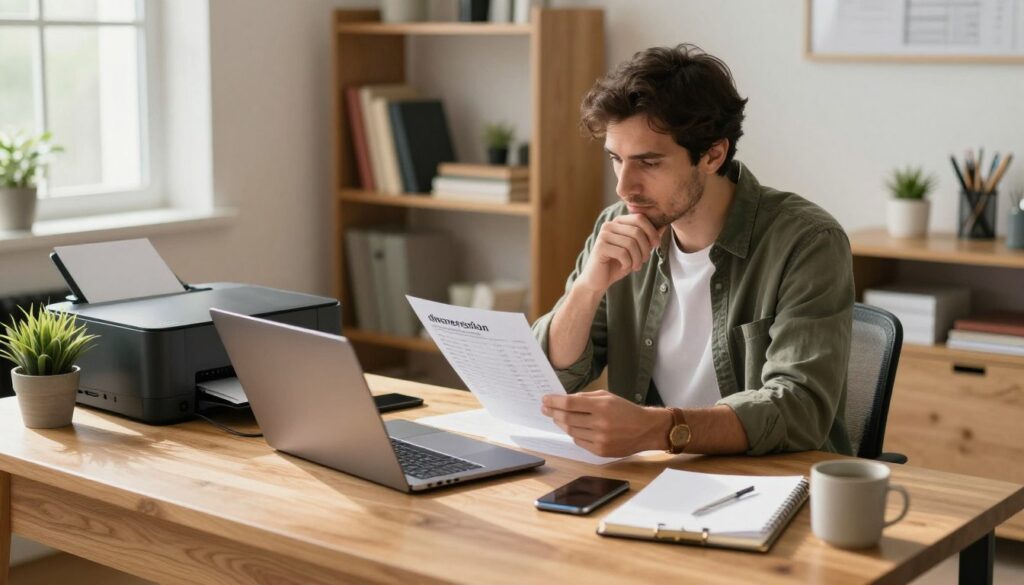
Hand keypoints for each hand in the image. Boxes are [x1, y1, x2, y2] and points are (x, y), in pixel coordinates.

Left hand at [541, 390, 671, 456]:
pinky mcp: (600, 451)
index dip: (554, 401)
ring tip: (557, 418)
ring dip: (561, 424)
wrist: (646, 429)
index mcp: (602, 406)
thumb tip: (564, 400)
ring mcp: (600, 439)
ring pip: (571, 431)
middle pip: (567, 418)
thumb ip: (586, 397)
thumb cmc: (626, 410)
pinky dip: (573, 434)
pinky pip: (579, 442)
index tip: (545, 399)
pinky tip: (572, 428)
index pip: (570, 403)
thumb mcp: (608, 396)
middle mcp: (600, 423)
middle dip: (553, 412)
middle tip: (545, 409)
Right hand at [575, 214, 664, 294]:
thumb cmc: (618, 263)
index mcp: (618, 221)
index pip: (640, 218)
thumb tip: (665, 225)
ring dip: (637, 258)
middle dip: (645, 249)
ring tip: (636, 266)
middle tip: (644, 261)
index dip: (652, 232)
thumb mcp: (637, 250)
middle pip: (637, 231)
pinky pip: (622, 253)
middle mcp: (609, 225)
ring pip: (631, 243)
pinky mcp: (599, 247)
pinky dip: (628, 263)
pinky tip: (625, 267)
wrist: (598, 280)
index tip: (655, 245)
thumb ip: (648, 237)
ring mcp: (603, 235)